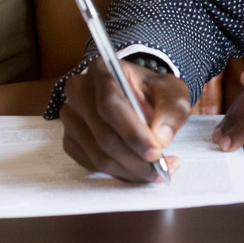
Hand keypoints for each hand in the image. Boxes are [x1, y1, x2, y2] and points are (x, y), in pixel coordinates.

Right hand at [60, 56, 189, 181]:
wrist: (139, 95)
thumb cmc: (154, 91)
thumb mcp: (173, 92)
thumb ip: (171, 111)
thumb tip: (161, 138)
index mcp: (101, 69)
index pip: (110, 103)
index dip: (132, 131)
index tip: (156, 152)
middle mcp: (79, 91)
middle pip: (103, 134)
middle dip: (136, 158)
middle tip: (162, 168)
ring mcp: (71, 117)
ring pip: (98, 154)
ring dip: (130, 170)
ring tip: (157, 171)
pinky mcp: (70, 139)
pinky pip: (92, 164)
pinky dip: (118, 172)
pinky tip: (139, 170)